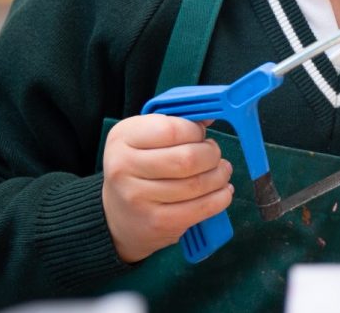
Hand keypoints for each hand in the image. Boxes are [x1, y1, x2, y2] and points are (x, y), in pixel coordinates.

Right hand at [101, 115, 234, 262]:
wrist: (117, 216)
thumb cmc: (139, 169)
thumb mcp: (144, 139)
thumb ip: (175, 124)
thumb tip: (210, 116)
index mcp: (123, 138)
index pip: (172, 129)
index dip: (195, 131)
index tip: (201, 135)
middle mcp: (124, 167)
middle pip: (188, 159)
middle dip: (212, 154)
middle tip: (214, 155)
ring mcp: (139, 198)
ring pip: (197, 184)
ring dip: (220, 176)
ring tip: (221, 172)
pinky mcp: (157, 223)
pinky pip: (201, 208)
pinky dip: (220, 198)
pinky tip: (222, 191)